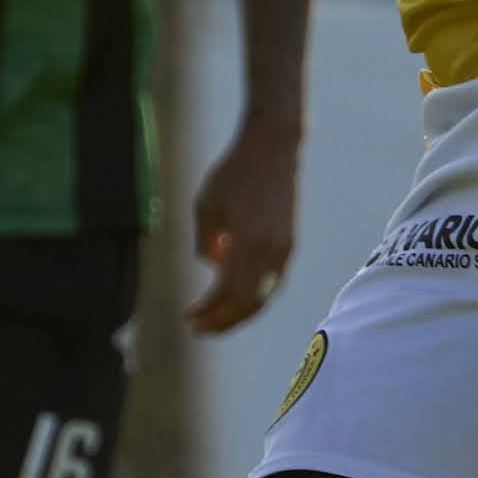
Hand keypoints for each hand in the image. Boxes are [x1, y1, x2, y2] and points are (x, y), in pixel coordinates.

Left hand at [186, 115, 302, 334]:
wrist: (274, 149)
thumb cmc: (234, 173)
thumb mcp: (206, 205)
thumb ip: (206, 243)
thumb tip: (212, 268)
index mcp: (248, 241)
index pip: (229, 293)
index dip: (208, 312)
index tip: (189, 318)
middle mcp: (271, 251)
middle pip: (249, 304)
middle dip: (223, 321)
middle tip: (199, 328)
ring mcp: (285, 250)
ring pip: (264, 298)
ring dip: (238, 313)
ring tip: (214, 319)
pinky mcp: (289, 245)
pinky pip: (272, 283)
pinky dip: (252, 296)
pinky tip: (232, 295)